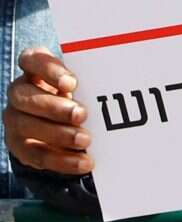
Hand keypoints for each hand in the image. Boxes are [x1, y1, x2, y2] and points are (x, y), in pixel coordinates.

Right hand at [4, 49, 91, 176]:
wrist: (63, 122)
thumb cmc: (80, 92)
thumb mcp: (85, 81)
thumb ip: (93, 78)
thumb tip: (126, 83)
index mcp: (34, 69)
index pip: (31, 59)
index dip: (48, 69)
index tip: (71, 82)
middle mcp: (19, 92)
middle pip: (24, 96)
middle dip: (54, 107)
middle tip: (81, 114)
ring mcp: (15, 119)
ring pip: (26, 126)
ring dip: (58, 134)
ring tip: (86, 140)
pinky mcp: (20, 145)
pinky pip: (37, 154)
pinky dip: (62, 160)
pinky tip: (84, 162)